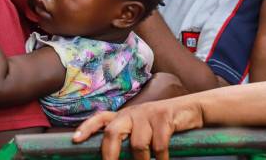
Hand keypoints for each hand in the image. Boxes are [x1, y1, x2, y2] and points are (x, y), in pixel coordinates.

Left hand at [72, 97, 203, 159]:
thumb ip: (128, 138)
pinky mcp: (164, 117)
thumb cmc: (163, 125)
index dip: (87, 128)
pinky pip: (159, 145)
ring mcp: (148, 114)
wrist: (190, 110)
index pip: (100, 119)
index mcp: (124, 116)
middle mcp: (132, 113)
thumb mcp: (143, 128)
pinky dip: (161, 159)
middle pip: (113, 132)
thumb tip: (115, 157)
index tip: (75, 140)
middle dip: (110, 153)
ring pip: (137, 144)